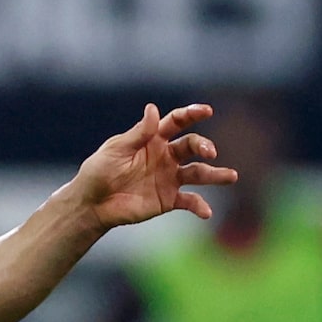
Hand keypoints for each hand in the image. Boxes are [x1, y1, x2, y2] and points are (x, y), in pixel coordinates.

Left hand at [70, 103, 229, 229]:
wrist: (91, 205)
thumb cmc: (98, 173)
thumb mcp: (115, 150)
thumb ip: (137, 133)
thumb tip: (153, 108)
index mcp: (152, 140)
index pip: (177, 122)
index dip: (192, 114)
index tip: (206, 111)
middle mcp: (166, 157)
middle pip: (192, 145)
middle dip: (204, 146)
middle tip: (210, 152)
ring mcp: (169, 178)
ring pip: (199, 173)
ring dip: (216, 174)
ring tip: (231, 176)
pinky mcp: (169, 199)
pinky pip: (190, 201)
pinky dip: (200, 206)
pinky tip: (206, 212)